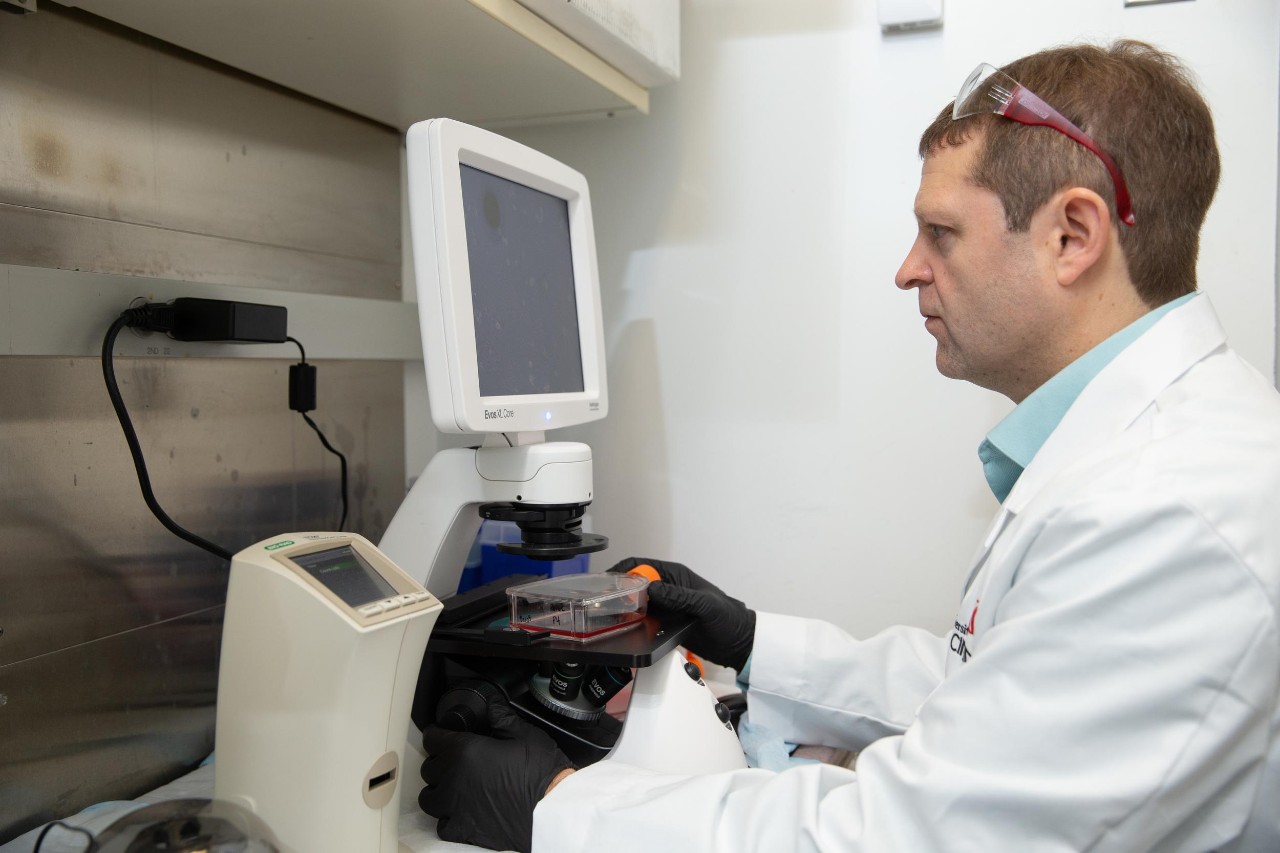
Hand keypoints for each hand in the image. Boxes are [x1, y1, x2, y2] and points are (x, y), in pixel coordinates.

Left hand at [420, 701, 573, 852]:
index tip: (441, 734)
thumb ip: (501, 715)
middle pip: (428, 768)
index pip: (432, 739)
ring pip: (428, 798)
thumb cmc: (541, 772)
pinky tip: (460, 810)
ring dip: (437, 790)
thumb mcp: (524, 734)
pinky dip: (447, 817)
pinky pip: (441, 824)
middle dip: (438, 761)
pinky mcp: (463, 829)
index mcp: (466, 751)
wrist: (550, 810)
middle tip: (453, 760)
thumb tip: (491, 703)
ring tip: (452, 786)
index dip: (437, 734)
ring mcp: (456, 806)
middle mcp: (454, 778)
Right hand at [608, 557, 755, 671]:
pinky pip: (644, 620)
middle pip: (635, 583)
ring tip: (610, 616)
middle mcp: (668, 589)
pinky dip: (633, 622)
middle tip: (604, 601)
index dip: (624, 570)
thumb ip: (680, 596)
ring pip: (637, 603)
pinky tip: (624, 629)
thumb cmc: (728, 619)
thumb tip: (653, 588)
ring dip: (624, 608)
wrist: (739, 644)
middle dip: (619, 590)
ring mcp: (666, 607)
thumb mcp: (705, 606)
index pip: (643, 565)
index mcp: (677, 576)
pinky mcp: (666, 624)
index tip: (608, 581)